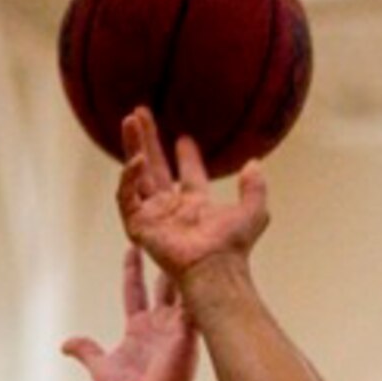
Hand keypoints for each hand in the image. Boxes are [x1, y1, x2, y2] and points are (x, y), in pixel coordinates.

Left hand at [63, 245, 197, 380]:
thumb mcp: (101, 367)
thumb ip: (87, 351)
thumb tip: (65, 344)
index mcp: (139, 329)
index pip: (136, 290)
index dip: (132, 268)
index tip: (131, 246)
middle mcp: (161, 325)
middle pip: (162, 283)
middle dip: (163, 259)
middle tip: (166, 232)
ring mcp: (177, 327)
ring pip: (182, 287)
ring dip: (183, 265)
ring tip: (188, 237)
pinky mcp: (190, 332)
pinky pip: (194, 301)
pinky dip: (196, 282)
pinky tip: (202, 261)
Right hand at [117, 108, 268, 277]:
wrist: (214, 267)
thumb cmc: (233, 248)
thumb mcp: (254, 213)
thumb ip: (255, 188)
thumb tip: (255, 164)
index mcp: (196, 206)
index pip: (187, 176)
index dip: (187, 158)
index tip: (185, 138)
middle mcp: (172, 210)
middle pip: (155, 168)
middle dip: (148, 140)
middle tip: (141, 113)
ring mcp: (154, 217)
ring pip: (136, 176)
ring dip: (132, 147)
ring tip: (130, 119)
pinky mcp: (139, 226)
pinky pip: (126, 197)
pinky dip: (128, 177)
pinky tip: (137, 159)